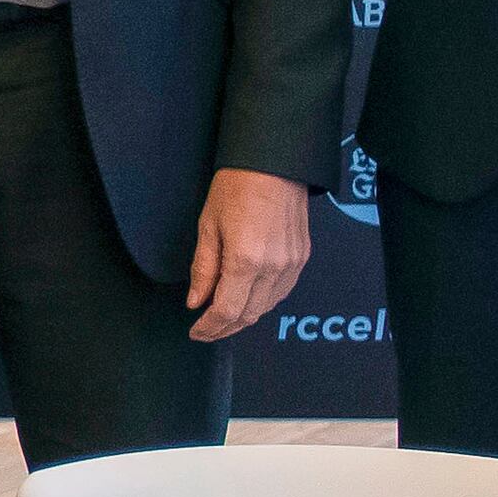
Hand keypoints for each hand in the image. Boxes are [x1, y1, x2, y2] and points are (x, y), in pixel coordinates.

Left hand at [184, 165, 314, 341]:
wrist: (274, 164)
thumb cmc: (237, 187)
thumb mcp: (208, 226)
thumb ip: (203, 269)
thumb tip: (196, 301)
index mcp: (246, 260)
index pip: (227, 311)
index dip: (210, 327)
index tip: (197, 332)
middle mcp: (273, 267)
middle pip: (248, 315)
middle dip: (224, 328)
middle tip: (206, 330)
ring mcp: (292, 264)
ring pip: (267, 307)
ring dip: (244, 318)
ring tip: (223, 318)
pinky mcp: (302, 258)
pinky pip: (282, 292)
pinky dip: (263, 302)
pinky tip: (248, 300)